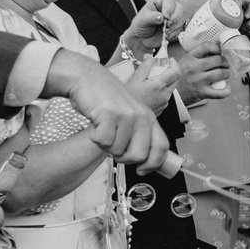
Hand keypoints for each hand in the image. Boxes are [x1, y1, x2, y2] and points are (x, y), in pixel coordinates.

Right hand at [47, 51, 168, 172]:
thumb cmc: (106, 98)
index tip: (142, 170)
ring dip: (105, 145)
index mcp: (149, 117)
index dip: (153, 164)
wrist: (87, 78)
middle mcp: (141, 116)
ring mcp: (127, 115)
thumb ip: (138, 133)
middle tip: (113, 146)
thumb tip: (142, 160)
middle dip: (122, 158)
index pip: (161, 146)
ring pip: (117, 150)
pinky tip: (95, 124)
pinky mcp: (110, 114)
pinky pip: (103, 141)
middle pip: (138, 155)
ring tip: (103, 128)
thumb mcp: (129, 113)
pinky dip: (95, 137)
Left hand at [123, 0, 184, 54]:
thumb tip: (161, 17)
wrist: (142, 39)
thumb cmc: (140, 26)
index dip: (169, 8)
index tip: (166, 17)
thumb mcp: (142, 20)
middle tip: (167, 25)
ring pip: (182, 19)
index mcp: (159, 2)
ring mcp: (174, 18)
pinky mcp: (176, 27)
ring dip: (175, 27)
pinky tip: (167, 35)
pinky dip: (175, 33)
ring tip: (165, 32)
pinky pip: (181, 29)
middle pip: (180, 8)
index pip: (169, 1)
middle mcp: (168, 8)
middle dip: (175, 18)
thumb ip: (151, 17)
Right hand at [175, 39, 231, 104]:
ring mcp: (198, 81)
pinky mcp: (202, 93)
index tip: (219, 52)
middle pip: (218, 60)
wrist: (172, 94)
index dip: (217, 48)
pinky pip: (220, 92)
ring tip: (224, 75)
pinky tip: (226, 88)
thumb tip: (215, 50)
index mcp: (190, 58)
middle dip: (225, 62)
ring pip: (221, 73)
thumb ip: (198, 56)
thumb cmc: (181, 77)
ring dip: (226, 74)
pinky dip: (226, 90)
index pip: (207, 46)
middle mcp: (194, 68)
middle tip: (225, 65)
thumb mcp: (185, 62)